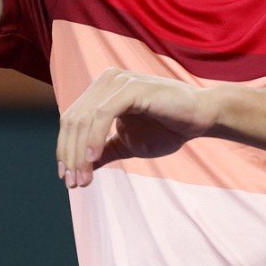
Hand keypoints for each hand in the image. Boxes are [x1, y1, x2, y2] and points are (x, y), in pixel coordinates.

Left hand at [56, 69, 220, 187]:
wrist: (201, 118)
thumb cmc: (167, 128)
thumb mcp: (128, 144)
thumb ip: (103, 151)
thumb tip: (80, 167)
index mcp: (101, 90)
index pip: (71, 120)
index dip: (65, 150)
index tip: (68, 180)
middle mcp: (106, 81)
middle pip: (73, 120)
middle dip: (69, 155)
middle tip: (73, 184)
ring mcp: (118, 81)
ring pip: (84, 118)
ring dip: (80, 153)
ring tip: (82, 178)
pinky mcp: (132, 88)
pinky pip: (103, 114)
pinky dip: (94, 138)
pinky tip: (93, 159)